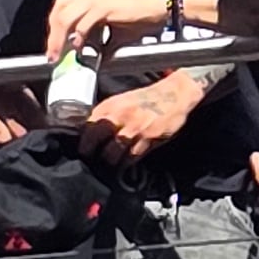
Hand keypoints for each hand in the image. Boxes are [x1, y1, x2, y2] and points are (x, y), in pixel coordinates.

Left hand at [42, 0, 180, 60]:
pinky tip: (79, 47)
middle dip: (52, 34)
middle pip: (59, 10)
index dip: (54, 26)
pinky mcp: (105, 6)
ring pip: (66, 16)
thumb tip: (86, 54)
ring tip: (59, 54)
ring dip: (59, 38)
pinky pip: (84, 22)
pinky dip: (78, 36)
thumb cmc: (141, 17)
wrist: (161, 8)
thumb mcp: (113, 25)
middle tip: (53, 54)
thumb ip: (96, 35)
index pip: (62, 6)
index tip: (54, 45)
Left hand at [82, 74, 204, 166]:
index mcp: (110, 106)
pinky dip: (128, 161)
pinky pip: (133, 155)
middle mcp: (120, 115)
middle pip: (97, 140)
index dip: (84, 142)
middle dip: (93, 154)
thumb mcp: (122, 101)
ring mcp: (135, 127)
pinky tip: (127, 162)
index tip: (84, 152)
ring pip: (113, 151)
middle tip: (93, 162)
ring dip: (111, 161)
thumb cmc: (148, 99)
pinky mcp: (150, 137)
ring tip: (111, 165)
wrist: (174, 93)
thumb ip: (107, 115)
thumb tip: (91, 133)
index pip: (87, 128)